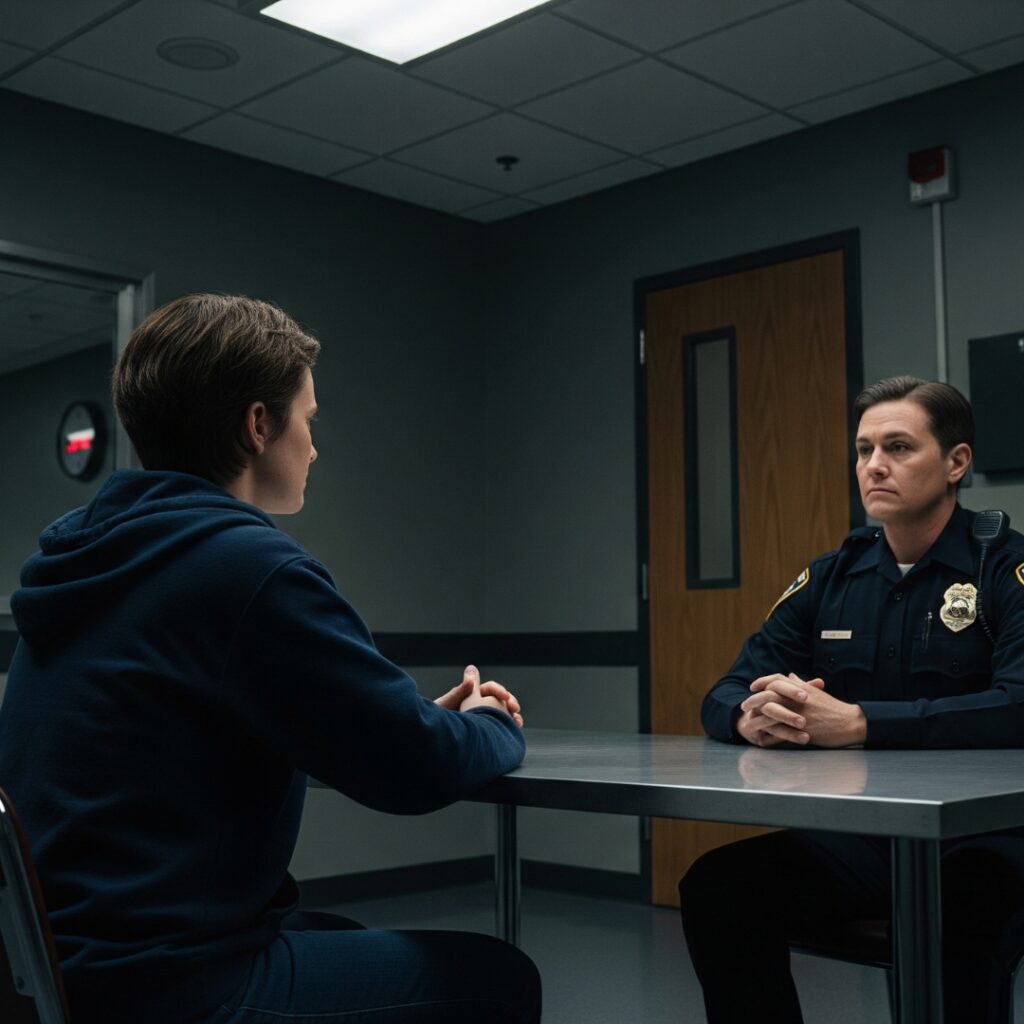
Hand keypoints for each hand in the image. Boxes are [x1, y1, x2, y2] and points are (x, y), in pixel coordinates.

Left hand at [435, 665, 523, 727]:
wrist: (433, 738)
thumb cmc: (436, 720)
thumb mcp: (446, 705)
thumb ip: (459, 691)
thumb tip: (471, 672)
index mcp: (470, 696)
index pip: (488, 689)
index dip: (498, 691)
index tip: (505, 696)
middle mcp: (477, 706)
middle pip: (498, 700)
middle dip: (508, 702)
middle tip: (515, 708)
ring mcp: (482, 718)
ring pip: (501, 714)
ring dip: (511, 715)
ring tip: (518, 722)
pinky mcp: (485, 731)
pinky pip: (499, 727)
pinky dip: (508, 727)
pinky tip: (514, 729)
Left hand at [740, 673, 864, 748]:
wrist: (851, 723)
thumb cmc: (834, 708)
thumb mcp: (816, 692)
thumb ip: (801, 684)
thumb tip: (790, 675)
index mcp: (801, 688)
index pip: (776, 679)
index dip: (762, 681)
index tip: (753, 687)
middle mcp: (798, 698)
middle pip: (768, 694)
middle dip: (753, 700)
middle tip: (744, 706)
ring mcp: (799, 713)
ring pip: (771, 712)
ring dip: (758, 717)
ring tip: (749, 722)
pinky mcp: (802, 729)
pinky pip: (780, 732)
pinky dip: (769, 735)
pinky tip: (762, 738)